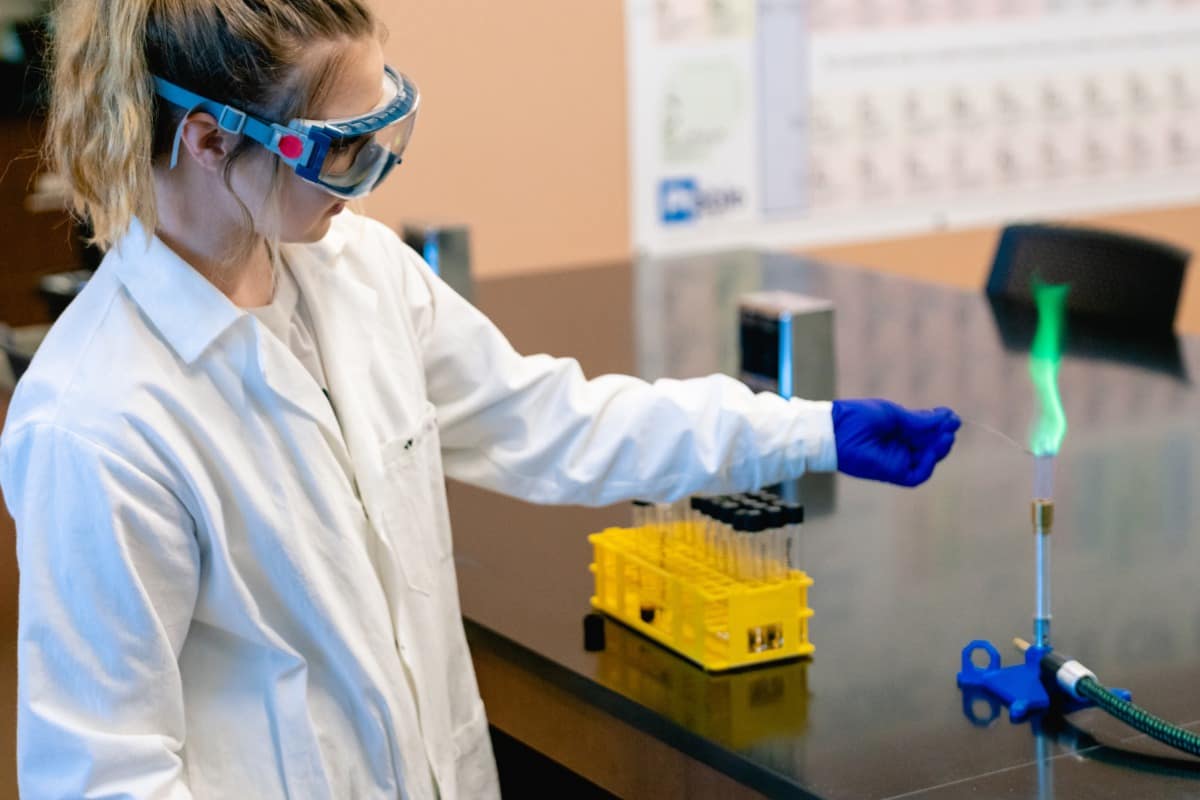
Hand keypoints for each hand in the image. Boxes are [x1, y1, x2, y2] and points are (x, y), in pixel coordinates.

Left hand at [832, 399, 959, 487]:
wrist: (836, 429)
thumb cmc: (858, 418)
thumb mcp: (894, 415)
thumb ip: (920, 421)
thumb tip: (949, 417)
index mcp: (900, 431)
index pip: (928, 432)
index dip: (941, 425)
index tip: (952, 416)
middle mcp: (901, 448)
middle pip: (931, 446)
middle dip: (943, 436)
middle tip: (951, 425)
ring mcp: (897, 461)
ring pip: (928, 461)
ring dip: (940, 449)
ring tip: (945, 436)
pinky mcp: (892, 474)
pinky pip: (917, 476)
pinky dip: (928, 465)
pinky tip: (931, 451)